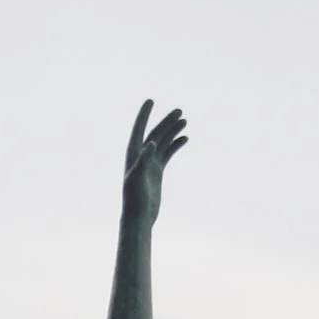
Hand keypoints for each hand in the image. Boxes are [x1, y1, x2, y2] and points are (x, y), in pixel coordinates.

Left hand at [122, 100, 187, 221]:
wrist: (139, 217)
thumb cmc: (135, 199)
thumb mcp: (138, 178)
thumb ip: (144, 160)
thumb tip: (152, 143)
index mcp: (133, 154)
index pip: (139, 129)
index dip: (144, 115)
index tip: (150, 100)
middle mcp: (141, 156)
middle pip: (155, 134)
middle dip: (166, 122)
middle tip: (179, 111)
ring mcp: (150, 164)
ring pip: (163, 142)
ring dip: (172, 131)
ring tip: (185, 121)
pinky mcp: (157, 172)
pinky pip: (167, 154)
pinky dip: (175, 145)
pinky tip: (184, 138)